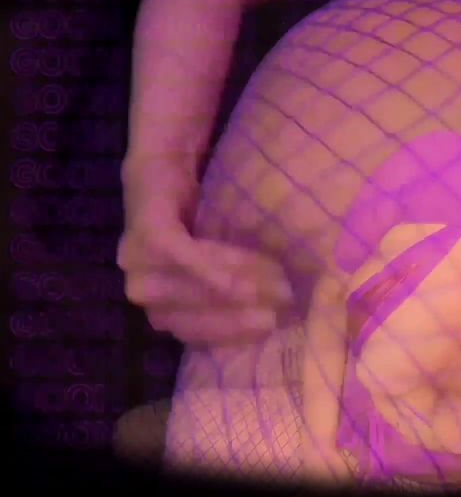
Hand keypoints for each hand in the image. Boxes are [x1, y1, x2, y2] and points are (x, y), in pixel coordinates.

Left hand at [118, 156, 293, 343]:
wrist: (167, 162)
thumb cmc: (202, 215)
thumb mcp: (221, 259)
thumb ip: (237, 287)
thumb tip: (287, 312)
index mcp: (160, 304)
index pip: (197, 333)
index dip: (235, 333)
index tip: (273, 328)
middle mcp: (142, 289)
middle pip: (191, 317)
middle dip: (239, 314)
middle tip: (283, 306)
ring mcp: (137, 261)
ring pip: (188, 288)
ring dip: (234, 287)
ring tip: (275, 282)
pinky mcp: (143, 232)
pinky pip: (177, 256)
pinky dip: (208, 267)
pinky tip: (237, 274)